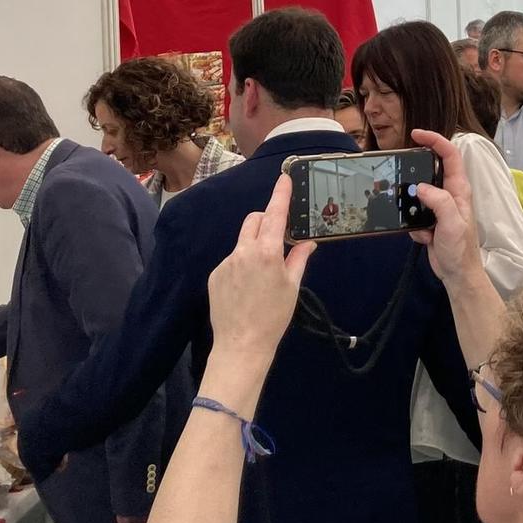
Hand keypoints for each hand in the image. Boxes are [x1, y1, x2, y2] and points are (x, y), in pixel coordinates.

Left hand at [206, 172, 315, 359]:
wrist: (241, 345)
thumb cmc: (273, 317)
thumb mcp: (292, 287)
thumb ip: (298, 258)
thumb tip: (308, 242)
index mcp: (267, 252)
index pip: (275, 214)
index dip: (280, 194)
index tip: (284, 178)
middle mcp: (243, 251)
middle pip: (254, 220)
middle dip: (266, 221)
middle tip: (278, 238)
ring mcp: (226, 262)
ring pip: (242, 241)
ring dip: (254, 245)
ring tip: (262, 275)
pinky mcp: (215, 274)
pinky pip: (232, 260)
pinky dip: (242, 264)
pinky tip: (247, 288)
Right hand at [410, 129, 480, 286]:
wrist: (457, 274)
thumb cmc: (460, 249)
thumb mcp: (452, 223)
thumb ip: (439, 202)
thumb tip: (420, 187)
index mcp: (459, 190)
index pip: (450, 155)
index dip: (435, 140)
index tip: (417, 134)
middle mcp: (450, 194)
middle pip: (432, 169)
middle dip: (417, 169)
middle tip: (402, 170)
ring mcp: (440, 207)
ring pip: (420, 192)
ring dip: (412, 202)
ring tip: (413, 215)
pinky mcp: (430, 220)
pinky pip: (415, 213)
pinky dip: (414, 224)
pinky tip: (424, 237)